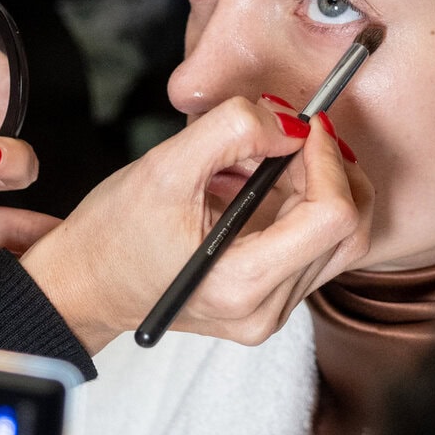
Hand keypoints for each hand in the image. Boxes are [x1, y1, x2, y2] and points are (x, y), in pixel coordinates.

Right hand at [21, 100, 372, 352]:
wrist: (85, 285)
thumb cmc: (112, 233)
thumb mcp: (163, 167)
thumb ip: (229, 131)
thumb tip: (289, 122)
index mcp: (242, 283)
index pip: (332, 217)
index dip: (328, 158)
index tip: (303, 125)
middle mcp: (266, 310)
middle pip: (350, 231)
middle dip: (332, 170)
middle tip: (294, 136)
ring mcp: (272, 312)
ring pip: (340, 240)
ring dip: (319, 186)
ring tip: (267, 160)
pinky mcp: (272, 302)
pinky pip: (316, 248)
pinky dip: (303, 205)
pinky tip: (263, 186)